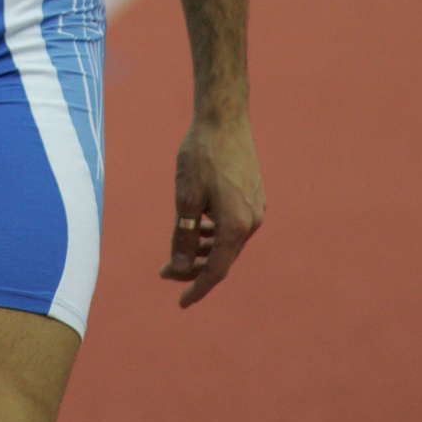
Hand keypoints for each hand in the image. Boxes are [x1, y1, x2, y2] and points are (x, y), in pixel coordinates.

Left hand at [160, 114, 263, 307]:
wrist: (225, 117)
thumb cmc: (201, 155)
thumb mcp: (185, 198)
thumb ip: (182, 237)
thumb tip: (179, 270)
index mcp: (235, 226)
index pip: (216, 270)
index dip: (197, 288)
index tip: (181, 303)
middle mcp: (251, 221)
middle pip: (222, 258)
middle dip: (194, 268)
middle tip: (165, 271)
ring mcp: (255, 208)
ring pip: (227, 241)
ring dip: (203, 249)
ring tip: (177, 250)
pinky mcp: (254, 196)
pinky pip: (233, 225)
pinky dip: (214, 232)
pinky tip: (197, 227)